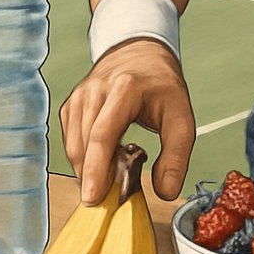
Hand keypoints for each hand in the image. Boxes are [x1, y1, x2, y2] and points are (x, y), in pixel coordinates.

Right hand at [59, 38, 195, 203]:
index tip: (93, 198)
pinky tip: (104, 160)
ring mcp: (79, 96)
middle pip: (84, 145)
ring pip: (74, 147)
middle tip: (113, 199)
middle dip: (93, 177)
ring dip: (89, 170)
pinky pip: (71, 142)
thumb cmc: (162, 87)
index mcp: (125, 88)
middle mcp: (95, 90)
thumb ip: (177, 155)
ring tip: (115, 177)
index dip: (95, 169)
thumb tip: (166, 192)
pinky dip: (84, 158)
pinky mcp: (71, 105)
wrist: (141, 54)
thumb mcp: (182, 117)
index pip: (102, 134)